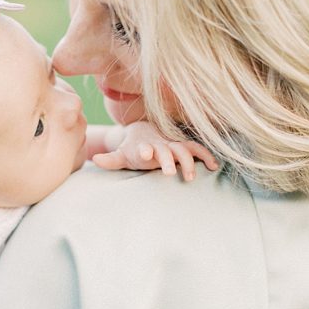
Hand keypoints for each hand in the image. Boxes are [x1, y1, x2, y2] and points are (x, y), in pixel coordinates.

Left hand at [92, 121, 218, 180]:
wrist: (145, 131)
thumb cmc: (133, 148)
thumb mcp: (121, 154)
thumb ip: (110, 160)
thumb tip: (94, 160)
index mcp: (145, 146)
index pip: (145, 147)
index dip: (145, 150)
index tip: (145, 154)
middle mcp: (161, 144)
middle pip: (166, 151)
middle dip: (168, 160)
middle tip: (170, 173)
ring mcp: (173, 145)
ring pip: (184, 149)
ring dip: (188, 161)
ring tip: (190, 177)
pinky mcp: (184, 147)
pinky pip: (197, 150)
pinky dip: (205, 156)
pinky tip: (214, 167)